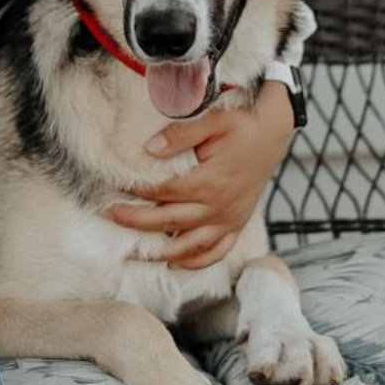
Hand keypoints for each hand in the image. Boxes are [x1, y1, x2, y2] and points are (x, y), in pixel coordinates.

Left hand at [105, 82, 295, 268]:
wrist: (273, 133)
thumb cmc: (242, 125)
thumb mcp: (213, 120)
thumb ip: (180, 135)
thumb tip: (149, 148)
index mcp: (210, 181)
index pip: (164, 190)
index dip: (137, 189)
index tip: (115, 185)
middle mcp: (219, 206)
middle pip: (170, 221)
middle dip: (136, 221)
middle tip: (111, 215)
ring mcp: (229, 219)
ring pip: (190, 246)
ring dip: (160, 252)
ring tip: (134, 252)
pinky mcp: (237, 224)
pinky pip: (217, 251)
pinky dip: (196, 262)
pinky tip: (176, 263)